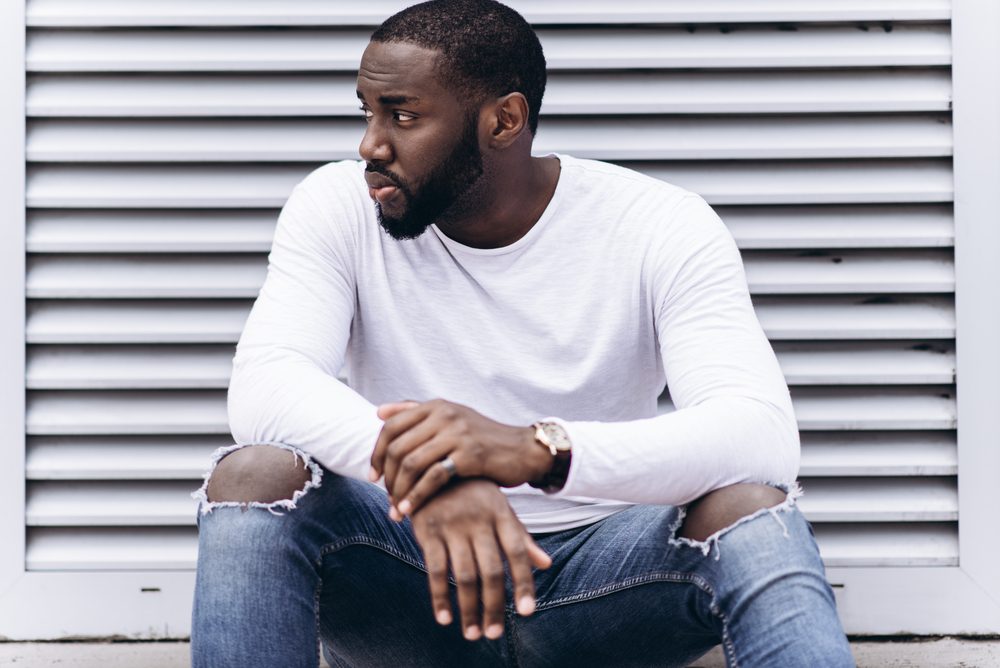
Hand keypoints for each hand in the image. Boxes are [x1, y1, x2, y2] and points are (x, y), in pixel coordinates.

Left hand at [370, 399, 551, 518]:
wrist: (524, 450)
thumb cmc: (483, 438)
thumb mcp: (451, 419)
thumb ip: (416, 413)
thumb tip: (379, 411)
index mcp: (436, 406)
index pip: (391, 427)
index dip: (376, 454)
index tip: (373, 477)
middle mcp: (444, 415)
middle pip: (398, 447)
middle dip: (386, 477)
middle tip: (386, 498)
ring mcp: (457, 433)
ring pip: (412, 463)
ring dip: (399, 491)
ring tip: (396, 509)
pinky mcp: (470, 455)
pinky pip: (433, 477)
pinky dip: (417, 497)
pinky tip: (410, 511)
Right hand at [410, 478, 551, 640]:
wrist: (432, 465)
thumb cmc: (473, 492)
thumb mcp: (499, 508)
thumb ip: (521, 537)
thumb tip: (547, 564)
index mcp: (500, 513)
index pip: (517, 553)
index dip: (524, 583)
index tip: (528, 612)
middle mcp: (478, 520)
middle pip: (491, 570)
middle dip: (494, 605)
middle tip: (494, 634)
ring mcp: (452, 525)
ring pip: (464, 575)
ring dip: (469, 609)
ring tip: (473, 633)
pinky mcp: (428, 530)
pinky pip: (434, 569)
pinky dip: (439, 597)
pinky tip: (445, 618)